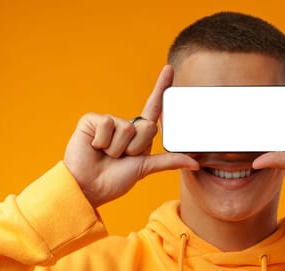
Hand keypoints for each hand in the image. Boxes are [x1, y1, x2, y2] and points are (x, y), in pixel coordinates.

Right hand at [63, 65, 198, 207]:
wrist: (88, 187)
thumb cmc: (114, 180)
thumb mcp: (145, 168)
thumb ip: (169, 161)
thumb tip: (196, 163)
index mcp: (139, 136)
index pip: (154, 108)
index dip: (162, 88)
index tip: (169, 69)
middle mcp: (125, 126)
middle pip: (147, 126)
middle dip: (136, 147)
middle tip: (121, 157)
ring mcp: (108, 122)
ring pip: (128, 128)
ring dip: (118, 148)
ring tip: (106, 155)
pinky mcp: (91, 120)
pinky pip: (108, 125)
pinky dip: (102, 142)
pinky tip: (94, 147)